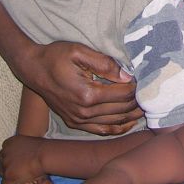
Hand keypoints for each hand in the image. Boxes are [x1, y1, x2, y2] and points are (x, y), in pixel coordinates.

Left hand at [0, 134, 47, 183]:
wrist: (44, 155)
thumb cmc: (43, 148)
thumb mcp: (31, 142)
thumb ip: (25, 146)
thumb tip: (28, 150)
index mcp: (10, 142)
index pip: (5, 150)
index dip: (10, 157)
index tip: (15, 161)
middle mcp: (5, 152)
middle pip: (1, 160)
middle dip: (7, 165)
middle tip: (14, 171)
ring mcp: (6, 164)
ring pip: (1, 172)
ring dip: (7, 175)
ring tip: (14, 180)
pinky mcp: (8, 176)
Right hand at [22, 41, 143, 134]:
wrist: (32, 68)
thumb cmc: (55, 56)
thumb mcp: (79, 52)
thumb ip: (104, 64)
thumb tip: (127, 75)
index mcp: (87, 94)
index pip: (122, 94)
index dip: (137, 87)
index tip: (145, 79)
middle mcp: (83, 112)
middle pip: (121, 109)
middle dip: (137, 101)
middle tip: (151, 93)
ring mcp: (78, 120)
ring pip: (114, 122)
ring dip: (131, 115)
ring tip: (146, 107)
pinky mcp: (74, 123)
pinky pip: (101, 131)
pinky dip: (117, 128)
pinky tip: (129, 121)